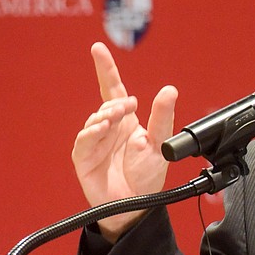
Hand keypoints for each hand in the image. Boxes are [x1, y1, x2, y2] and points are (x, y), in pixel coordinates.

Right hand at [71, 42, 177, 240]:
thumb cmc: (147, 177)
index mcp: (127, 122)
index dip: (107, 69)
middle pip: (107, 103)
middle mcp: (110, 128)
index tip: (98, 48)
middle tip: (129, 107)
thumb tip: (170, 90)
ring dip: (106, 115)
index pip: (115, 90)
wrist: (136, 206)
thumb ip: (163, 117)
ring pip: (95, 119)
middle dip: (116, 102)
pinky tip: (102, 130)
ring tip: (117, 118)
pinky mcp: (84, 157)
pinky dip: (93, 133)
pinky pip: (84, 140)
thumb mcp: (161, 144)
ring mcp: (95, 142)